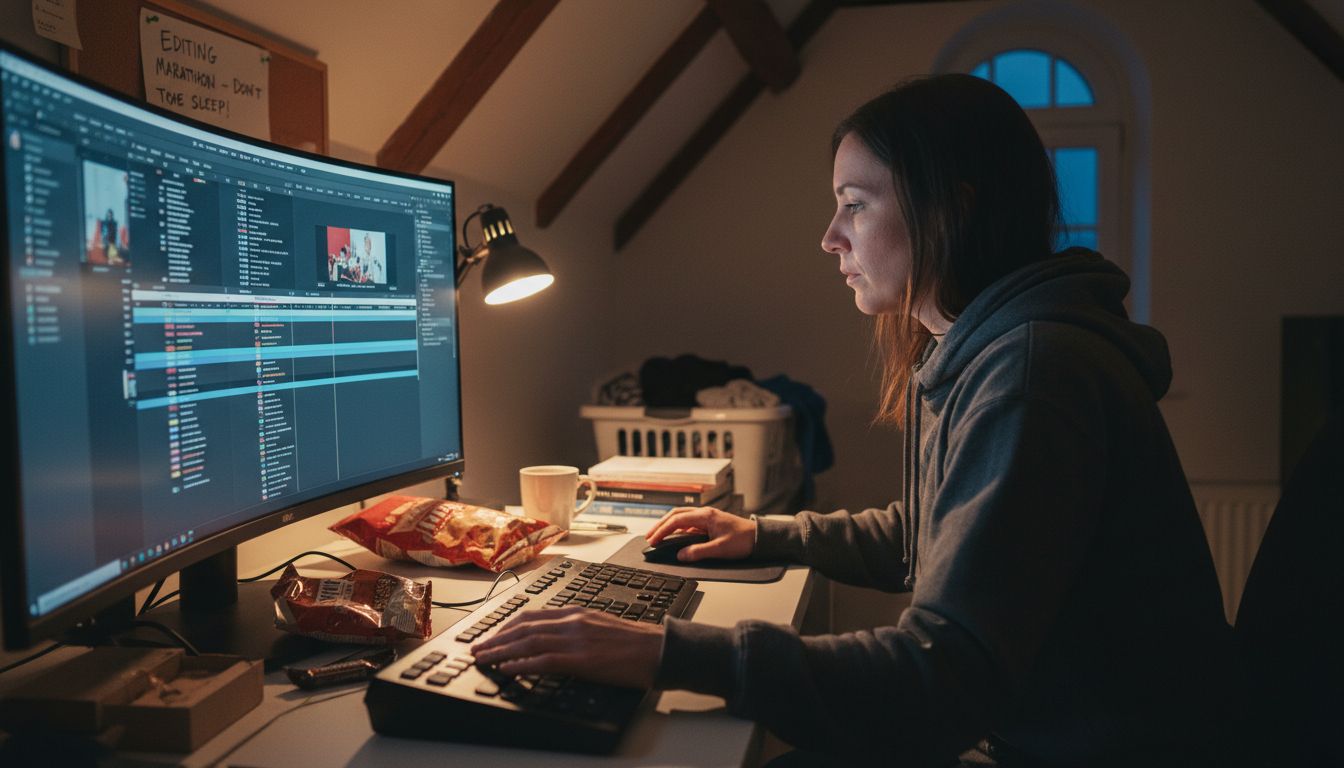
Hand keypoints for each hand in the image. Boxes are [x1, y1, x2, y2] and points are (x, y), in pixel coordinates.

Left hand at [470, 606, 663, 687]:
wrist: (658, 649)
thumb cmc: (635, 643)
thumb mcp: (601, 626)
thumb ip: (577, 629)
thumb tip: (555, 640)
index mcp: (577, 612)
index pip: (533, 615)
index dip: (508, 625)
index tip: (493, 634)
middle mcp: (572, 620)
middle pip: (524, 626)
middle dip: (496, 638)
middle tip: (478, 648)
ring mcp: (575, 638)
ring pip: (527, 641)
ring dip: (500, 650)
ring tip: (484, 658)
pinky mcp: (581, 659)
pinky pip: (542, 660)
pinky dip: (521, 663)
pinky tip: (507, 668)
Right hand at [646, 506, 755, 561]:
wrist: (759, 538)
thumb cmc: (743, 541)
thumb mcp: (720, 549)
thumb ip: (698, 552)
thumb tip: (680, 555)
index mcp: (705, 516)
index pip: (677, 520)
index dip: (662, 530)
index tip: (653, 541)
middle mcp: (704, 513)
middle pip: (676, 515)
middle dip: (660, 525)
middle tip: (649, 536)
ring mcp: (707, 517)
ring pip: (681, 517)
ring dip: (668, 525)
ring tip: (657, 536)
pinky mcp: (710, 522)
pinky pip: (689, 522)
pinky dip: (678, 528)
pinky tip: (674, 536)